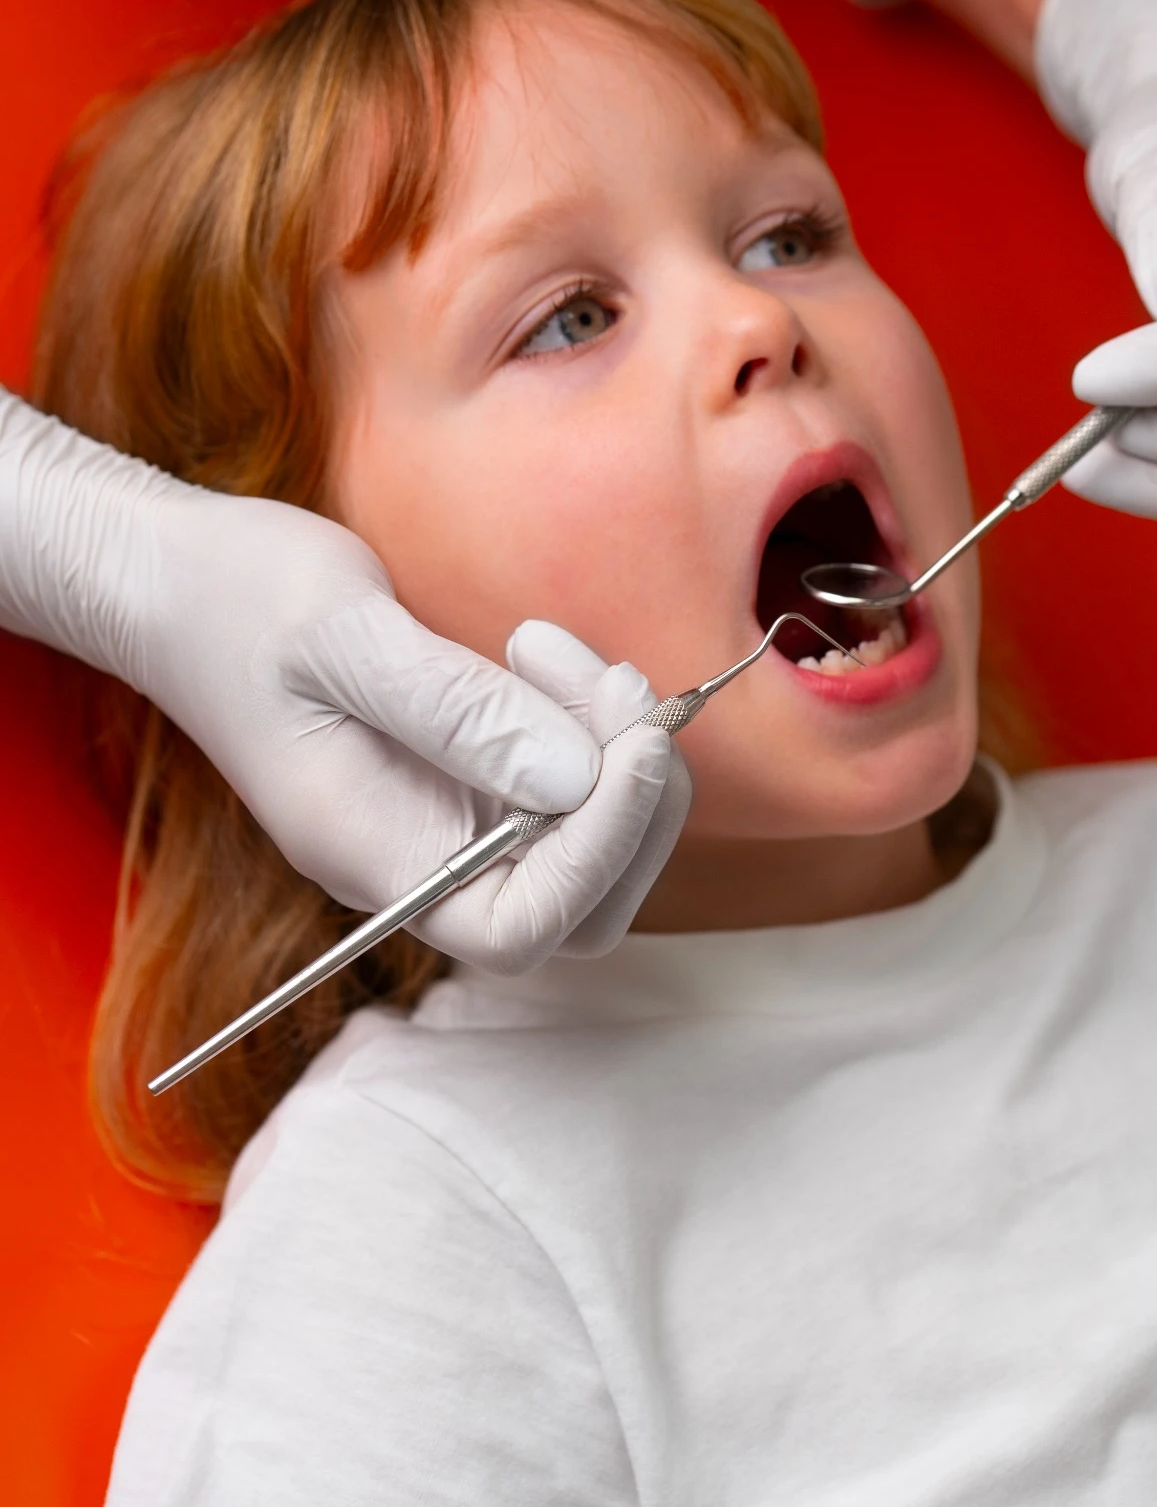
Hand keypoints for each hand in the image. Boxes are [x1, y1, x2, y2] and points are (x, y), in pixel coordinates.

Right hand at [0, 397, 686, 967]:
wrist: (175, 580)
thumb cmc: (234, 602)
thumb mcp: (342, 636)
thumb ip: (457, 711)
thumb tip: (577, 778)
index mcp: (376, 855)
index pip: (523, 927)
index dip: (602, 850)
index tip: (632, 740)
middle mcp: (419, 859)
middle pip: (580, 907)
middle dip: (632, 803)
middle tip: (614, 683)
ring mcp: (445, 821)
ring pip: (585, 848)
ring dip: (615, 757)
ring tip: (561, 651)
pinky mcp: (466, 774)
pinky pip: (562, 789)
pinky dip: (589, 731)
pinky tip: (545, 654)